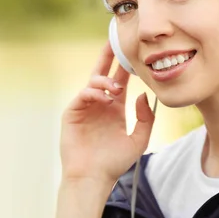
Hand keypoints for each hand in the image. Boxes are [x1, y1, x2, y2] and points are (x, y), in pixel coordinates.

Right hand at [59, 41, 155, 184]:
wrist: (93, 177)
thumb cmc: (114, 162)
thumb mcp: (138, 140)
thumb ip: (146, 118)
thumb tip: (142, 94)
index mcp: (115, 108)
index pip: (121, 80)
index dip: (126, 65)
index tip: (134, 50)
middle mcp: (100, 104)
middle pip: (103, 73)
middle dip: (108, 56)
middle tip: (114, 40)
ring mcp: (85, 107)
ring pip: (93, 82)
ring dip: (105, 80)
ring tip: (116, 89)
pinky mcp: (72, 112)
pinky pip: (82, 94)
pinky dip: (94, 92)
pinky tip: (105, 98)